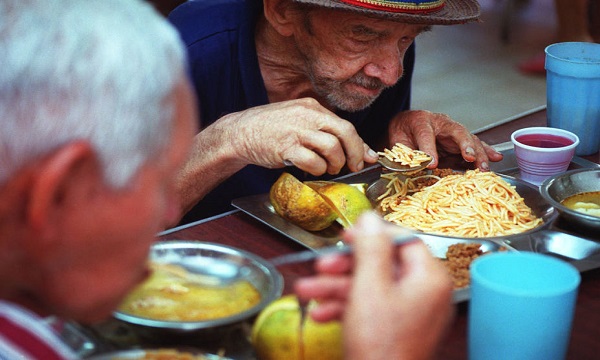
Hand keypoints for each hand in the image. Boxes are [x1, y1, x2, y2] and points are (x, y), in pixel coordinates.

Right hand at [212, 98, 377, 174]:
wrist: (239, 132)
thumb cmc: (271, 129)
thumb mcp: (299, 121)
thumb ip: (325, 132)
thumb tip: (360, 150)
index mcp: (312, 106)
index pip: (345, 124)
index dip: (360, 144)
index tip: (367, 157)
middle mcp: (307, 115)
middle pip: (345, 133)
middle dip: (354, 154)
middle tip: (353, 167)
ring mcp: (296, 130)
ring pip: (332, 148)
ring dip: (334, 164)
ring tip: (328, 168)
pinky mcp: (285, 147)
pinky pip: (312, 161)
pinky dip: (317, 169)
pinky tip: (311, 170)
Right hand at [295, 212, 454, 359]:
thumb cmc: (381, 345)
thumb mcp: (369, 286)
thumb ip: (371, 248)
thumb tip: (371, 218)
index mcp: (428, 278)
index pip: (403, 240)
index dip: (372, 235)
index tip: (348, 235)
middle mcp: (423, 294)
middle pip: (381, 264)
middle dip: (345, 266)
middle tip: (322, 264)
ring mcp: (409, 313)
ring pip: (370, 287)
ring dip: (335, 287)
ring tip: (307, 291)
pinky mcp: (395, 329)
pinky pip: (369, 308)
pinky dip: (344, 308)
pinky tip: (320, 313)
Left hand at [388, 110, 502, 170]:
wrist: (406, 124)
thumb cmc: (402, 133)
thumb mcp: (397, 142)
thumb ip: (404, 153)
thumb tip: (413, 166)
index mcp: (420, 121)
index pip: (425, 134)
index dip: (429, 149)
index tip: (432, 164)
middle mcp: (440, 123)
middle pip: (456, 132)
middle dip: (465, 145)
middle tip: (470, 158)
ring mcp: (452, 131)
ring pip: (469, 139)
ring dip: (479, 153)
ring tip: (485, 166)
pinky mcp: (459, 141)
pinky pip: (474, 145)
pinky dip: (485, 151)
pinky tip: (495, 158)